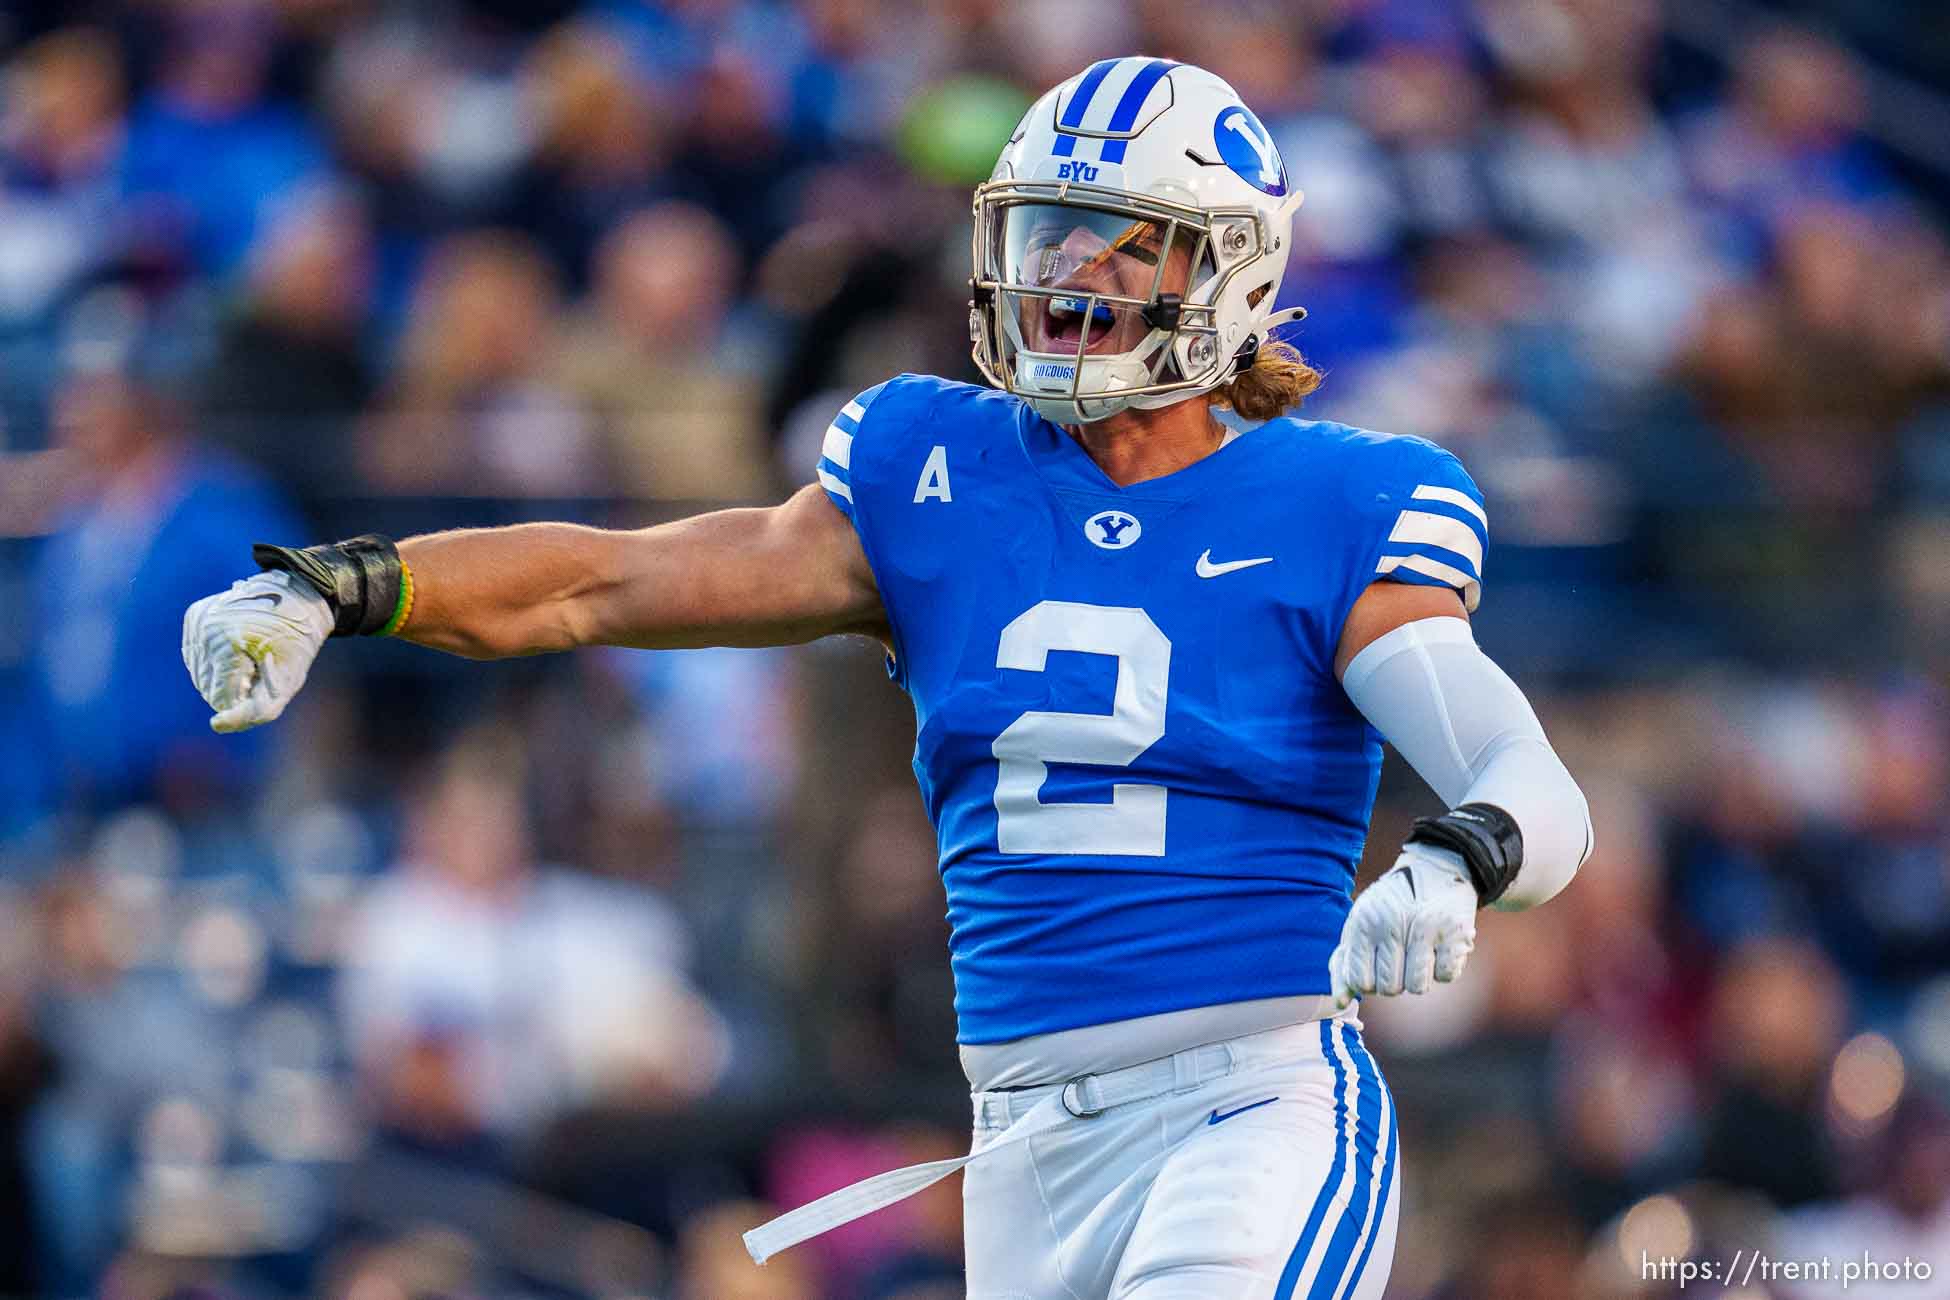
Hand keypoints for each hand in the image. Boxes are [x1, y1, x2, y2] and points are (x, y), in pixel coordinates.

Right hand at [182, 570, 333, 731]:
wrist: (299, 596)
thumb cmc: (297, 643)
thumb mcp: (288, 681)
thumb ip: (258, 710)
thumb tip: (217, 726)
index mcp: (228, 641)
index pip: (222, 698)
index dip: (248, 695)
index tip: (268, 673)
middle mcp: (206, 628)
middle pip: (207, 688)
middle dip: (235, 686)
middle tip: (261, 663)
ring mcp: (197, 619)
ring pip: (199, 675)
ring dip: (225, 675)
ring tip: (250, 653)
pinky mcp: (194, 615)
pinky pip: (196, 656)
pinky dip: (216, 661)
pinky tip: (238, 646)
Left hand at [1329, 843, 1477, 1008]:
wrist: (1436, 869)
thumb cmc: (1391, 906)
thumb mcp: (1361, 924)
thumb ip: (1345, 963)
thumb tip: (1339, 1003)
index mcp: (1364, 924)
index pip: (1360, 981)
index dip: (1369, 983)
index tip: (1377, 966)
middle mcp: (1392, 925)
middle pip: (1389, 989)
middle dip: (1395, 980)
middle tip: (1401, 956)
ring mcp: (1425, 929)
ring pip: (1417, 987)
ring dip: (1419, 976)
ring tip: (1419, 951)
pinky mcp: (1456, 932)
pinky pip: (1446, 976)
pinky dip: (1444, 968)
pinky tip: (1439, 947)